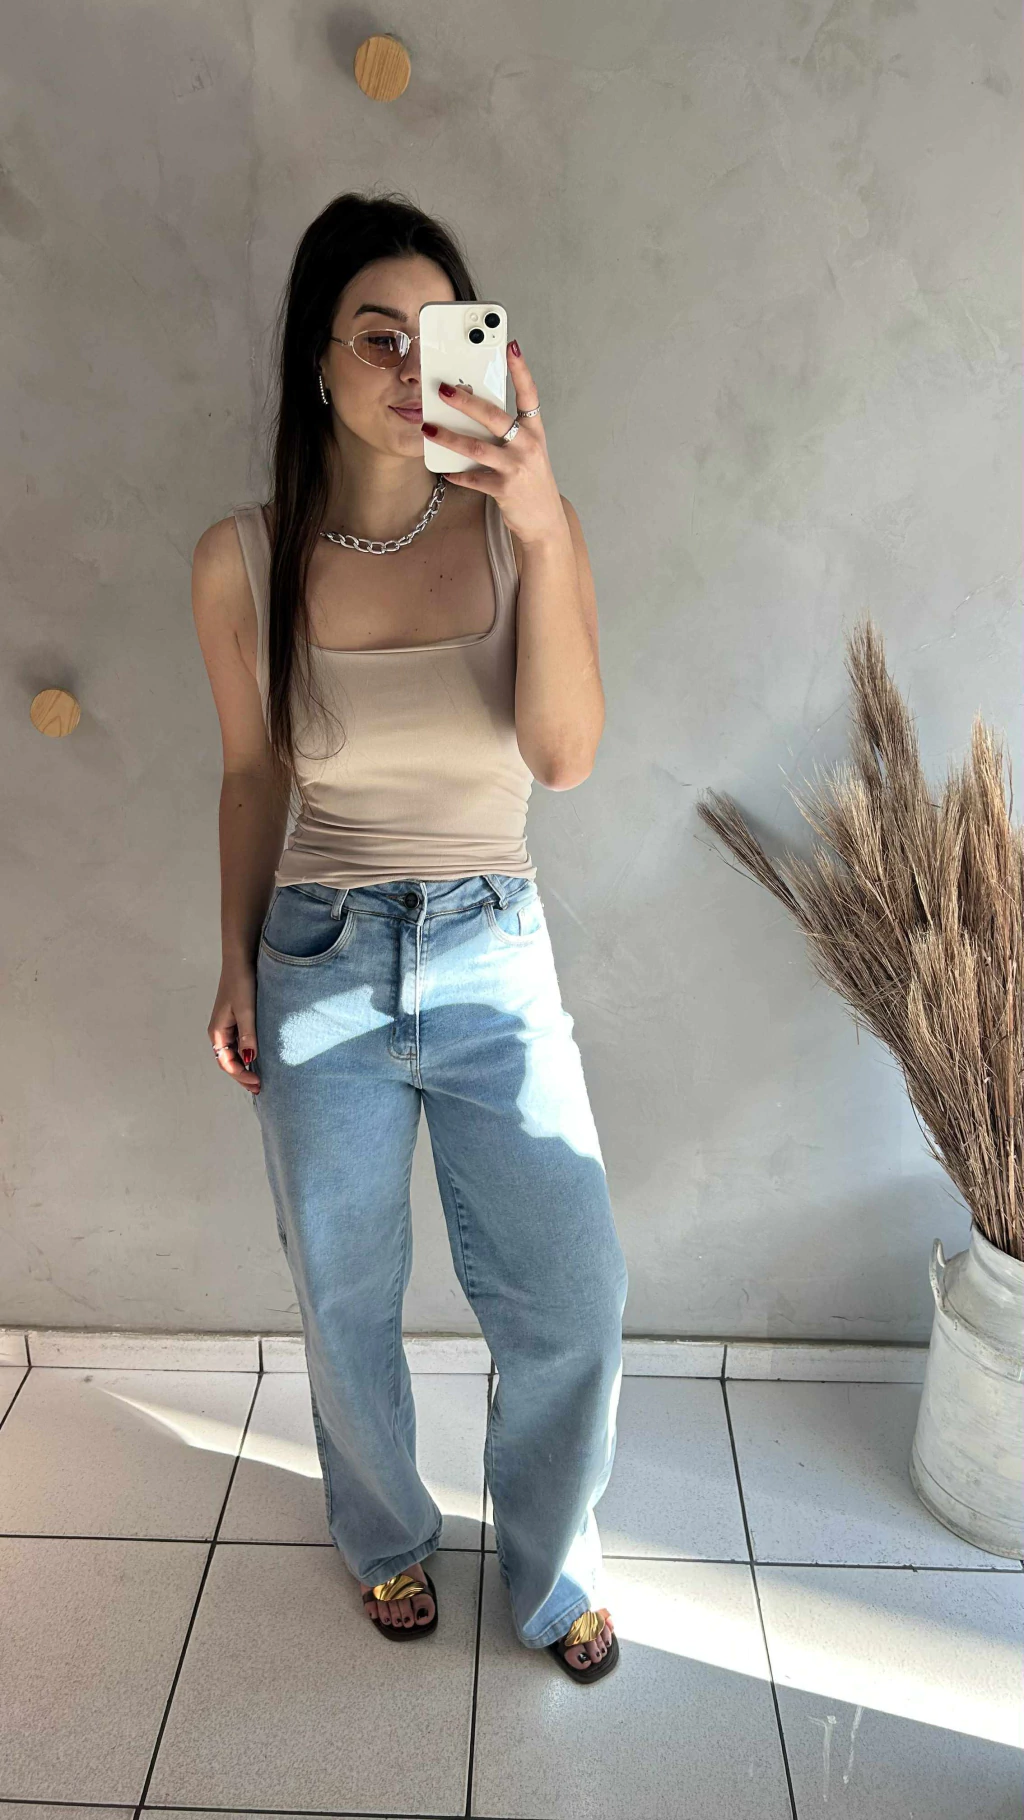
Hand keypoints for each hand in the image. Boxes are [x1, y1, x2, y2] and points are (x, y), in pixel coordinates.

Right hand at [208, 961, 259, 1093]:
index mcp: (217, 1032)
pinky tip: (259, 1059)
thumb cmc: (241, 984)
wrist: (241, 961)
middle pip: (229, 1061)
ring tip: (261, 1078)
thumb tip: (249, 1060)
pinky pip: (240, 1043)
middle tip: (260, 1088)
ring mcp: (228, 1026)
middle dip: (243, 1076)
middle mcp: (220, 1032)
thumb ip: (248, 1035)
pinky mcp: (237, 1020)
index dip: (241, 1076)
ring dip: (245, 1067)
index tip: (257, 1084)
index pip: (226, 1063)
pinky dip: (248, 1054)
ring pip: (235, 1053)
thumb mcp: (246, 1011)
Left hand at [422, 340, 565, 548]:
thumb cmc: (531, 481)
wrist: (544, 521)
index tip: (510, 346)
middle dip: (466, 402)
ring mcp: (516, 469)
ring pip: (477, 448)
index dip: (520, 370)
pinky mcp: (504, 490)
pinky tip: (443, 470)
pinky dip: (456, 474)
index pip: (529, 394)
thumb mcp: (527, 451)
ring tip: (429, 429)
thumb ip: (507, 432)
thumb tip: (472, 410)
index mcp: (534, 432)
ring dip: (449, 437)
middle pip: (494, 417)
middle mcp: (528, 446)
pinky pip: (473, 478)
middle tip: (444, 390)